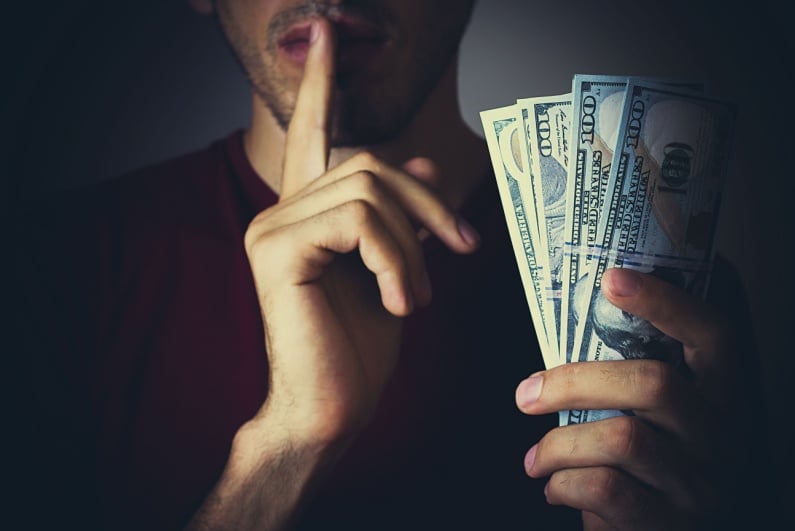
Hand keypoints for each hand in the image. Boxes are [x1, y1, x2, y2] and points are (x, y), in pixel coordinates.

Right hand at [243, 19, 477, 446]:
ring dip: (413, 244)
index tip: (327, 35)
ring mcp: (272, 226)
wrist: (330, 409)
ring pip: (369, 189)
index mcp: (307, 213)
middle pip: (370, 163)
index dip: (320, 84)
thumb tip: (419, 162)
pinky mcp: (277, 248)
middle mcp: (281, 210)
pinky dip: (395, 260)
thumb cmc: (360, 346)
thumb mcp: (394, 268)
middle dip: (429, 204)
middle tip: (460, 250)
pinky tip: (397, 303)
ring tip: (416, 295)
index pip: (311, 133)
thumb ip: (399, 214)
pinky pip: (359, 220)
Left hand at [515, 267, 749, 529]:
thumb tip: (564, 326)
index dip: (664, 302)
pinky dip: (562, 483)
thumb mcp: (651, 417)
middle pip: (652, 383)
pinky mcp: (669, 521)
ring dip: (558, 445)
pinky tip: (553, 486)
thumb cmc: (640, 465)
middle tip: (525, 393)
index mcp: (718, 394)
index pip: (710, 334)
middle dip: (573, 381)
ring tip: (535, 458)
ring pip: (623, 439)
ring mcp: (700, 481)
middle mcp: (720, 434)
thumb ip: (625, 377)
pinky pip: (606, 488)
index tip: (610, 277)